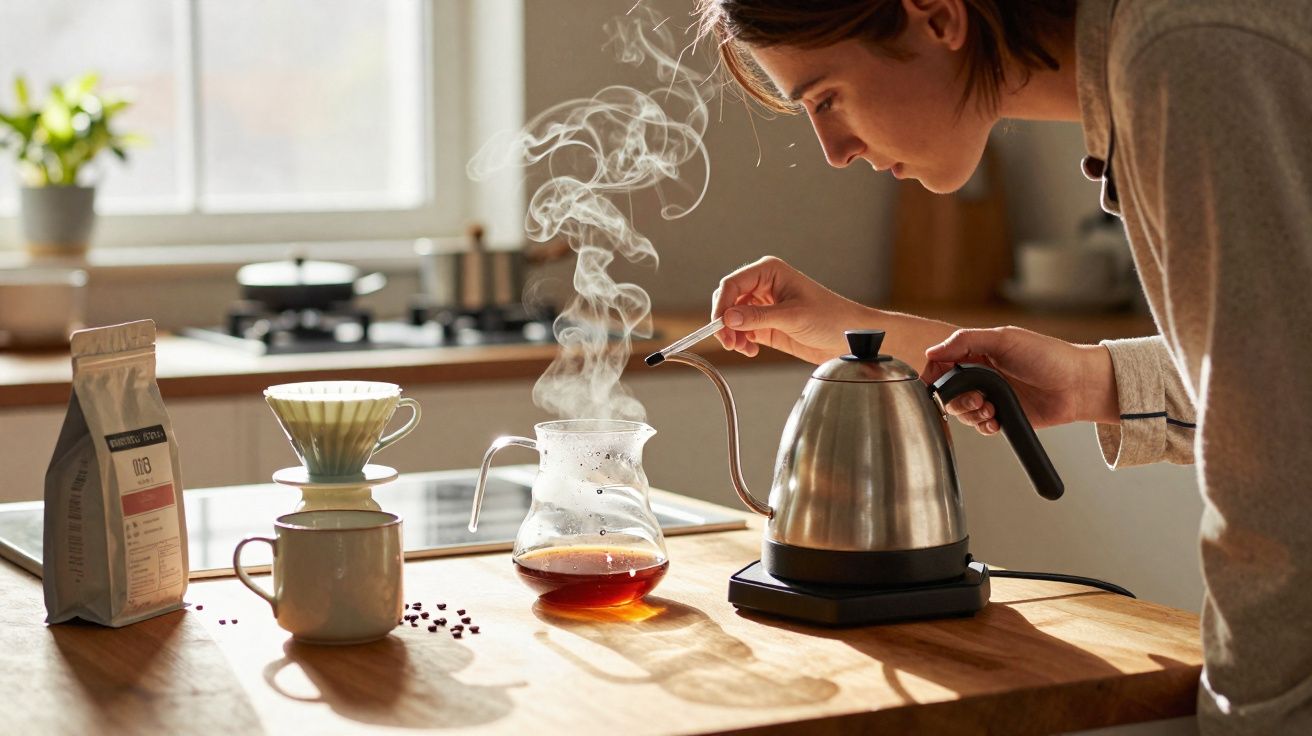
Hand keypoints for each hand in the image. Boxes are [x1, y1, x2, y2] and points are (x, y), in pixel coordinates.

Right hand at [711, 256, 869, 364]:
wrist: (849, 338)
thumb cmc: (831, 317)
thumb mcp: (793, 317)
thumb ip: (759, 317)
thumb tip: (729, 318)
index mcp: (770, 272)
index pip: (733, 284)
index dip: (722, 305)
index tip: (719, 326)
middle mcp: (763, 286)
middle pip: (728, 300)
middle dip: (725, 322)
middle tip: (729, 341)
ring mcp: (764, 306)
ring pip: (732, 318)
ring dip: (732, 334)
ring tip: (742, 348)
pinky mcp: (766, 325)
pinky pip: (743, 331)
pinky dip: (741, 342)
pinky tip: (750, 350)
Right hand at [920, 326, 1117, 434]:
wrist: (1078, 385)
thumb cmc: (1048, 356)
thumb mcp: (1005, 339)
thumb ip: (966, 341)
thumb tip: (932, 351)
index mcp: (980, 352)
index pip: (943, 363)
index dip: (934, 375)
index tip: (932, 386)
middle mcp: (983, 375)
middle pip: (950, 392)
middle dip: (957, 400)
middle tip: (976, 399)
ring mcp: (993, 396)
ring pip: (963, 411)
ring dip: (971, 414)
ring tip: (990, 409)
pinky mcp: (1004, 416)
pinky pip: (981, 426)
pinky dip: (984, 426)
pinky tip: (996, 421)